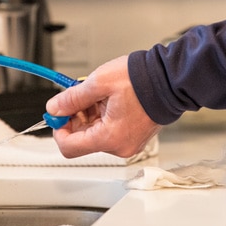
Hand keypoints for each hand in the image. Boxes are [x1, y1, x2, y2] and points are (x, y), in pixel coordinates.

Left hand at [45, 56, 160, 157]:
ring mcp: (129, 143)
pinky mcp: (135, 136)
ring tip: (99, 94)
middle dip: (76, 118)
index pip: (69, 147)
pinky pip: (110, 131)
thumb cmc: (142, 80)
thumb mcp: (98, 83)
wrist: (170, 79)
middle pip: (82, 140)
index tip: (57, 113)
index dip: (58, 129)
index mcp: (109, 138)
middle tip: (78, 96)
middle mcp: (119, 146)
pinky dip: (103, 116)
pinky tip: (108, 99)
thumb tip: (55, 108)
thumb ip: (72, 98)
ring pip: (96, 134)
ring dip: (90, 115)